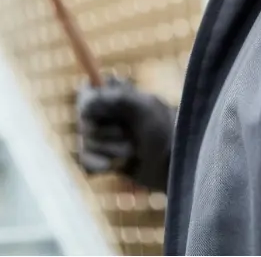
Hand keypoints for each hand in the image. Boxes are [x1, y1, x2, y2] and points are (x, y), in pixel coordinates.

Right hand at [76, 75, 174, 191]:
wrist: (177, 166)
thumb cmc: (166, 132)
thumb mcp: (143, 108)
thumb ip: (112, 99)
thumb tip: (84, 107)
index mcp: (113, 96)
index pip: (85, 94)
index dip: (88, 105)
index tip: (96, 112)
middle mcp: (103, 115)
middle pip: (83, 122)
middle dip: (106, 133)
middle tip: (128, 134)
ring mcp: (101, 138)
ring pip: (86, 143)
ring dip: (110, 149)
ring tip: (132, 152)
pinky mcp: (101, 159)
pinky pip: (85, 161)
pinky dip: (98, 165)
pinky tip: (114, 166)